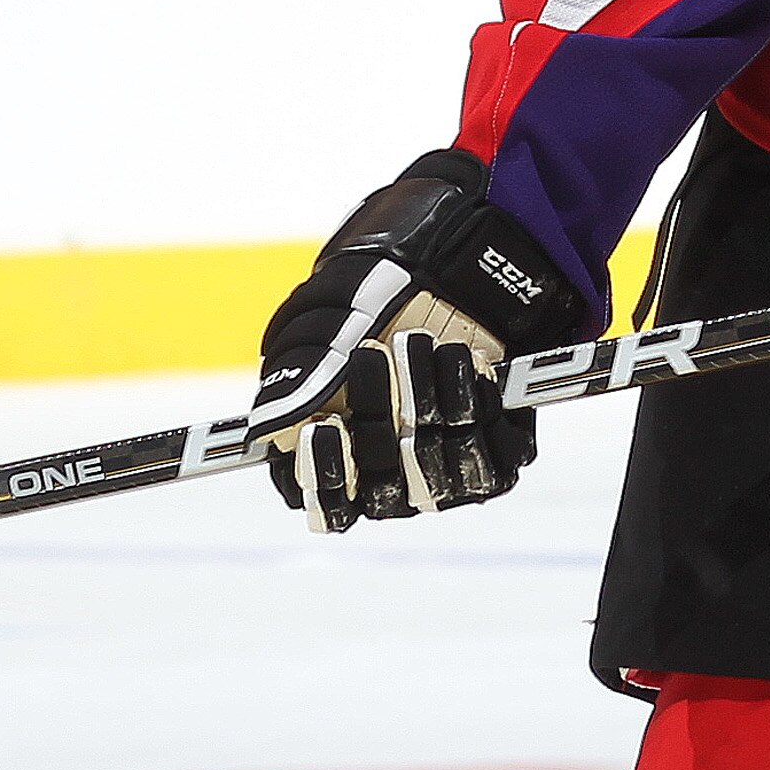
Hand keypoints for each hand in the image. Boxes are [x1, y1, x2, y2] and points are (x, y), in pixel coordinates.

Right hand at [256, 149, 582, 532]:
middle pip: (382, 486)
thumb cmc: (377, 296)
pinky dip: (478, 407)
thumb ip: (301, 378)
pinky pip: (491, 462)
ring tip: (424, 341)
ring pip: (434, 472)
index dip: (322, 474)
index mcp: (342, 456)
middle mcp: (393, 474)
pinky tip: (470, 360)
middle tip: (374, 350)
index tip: (322, 425)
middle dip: (377, 413)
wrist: (454, 266)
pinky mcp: (498, 457)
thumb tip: (271, 429)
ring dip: (428, 402)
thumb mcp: (330, 321)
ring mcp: (445, 468)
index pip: (327, 502)